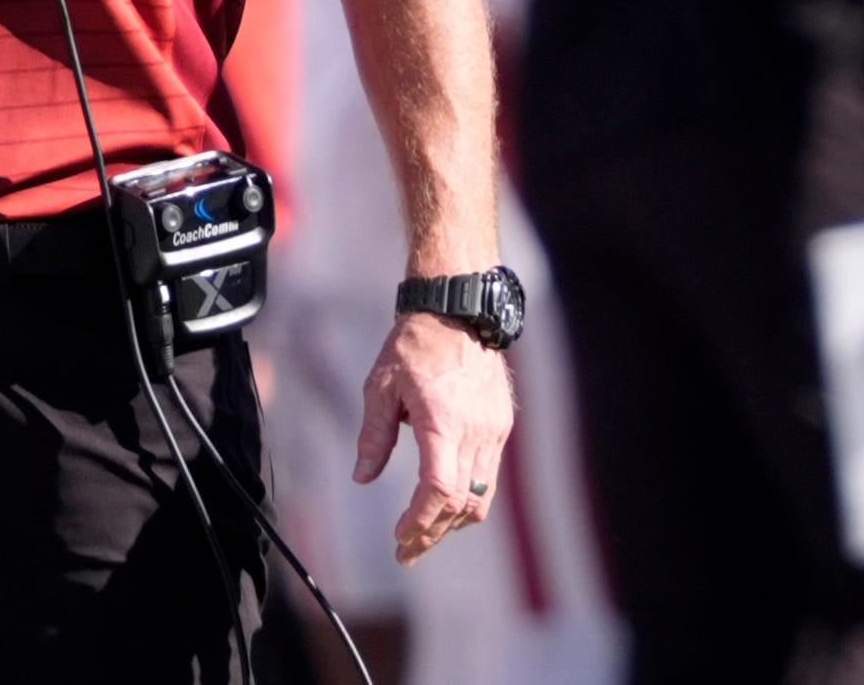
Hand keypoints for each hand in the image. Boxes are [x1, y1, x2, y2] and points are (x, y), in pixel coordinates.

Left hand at [354, 312, 515, 565]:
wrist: (457, 312)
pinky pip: (489, 477)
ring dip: (452, 522)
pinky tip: (445, 504)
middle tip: (406, 552)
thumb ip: (374, 436)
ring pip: (481, 497)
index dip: (420, 522)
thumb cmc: (413, 345)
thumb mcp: (380, 387)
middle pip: (462, 504)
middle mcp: (475, 432)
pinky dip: (468, 499)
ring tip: (423, 535)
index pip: (438, 490)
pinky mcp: (501, 427)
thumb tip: (362, 478)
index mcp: (443, 422)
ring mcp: (494, 431)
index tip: (400, 539)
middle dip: (433, 533)